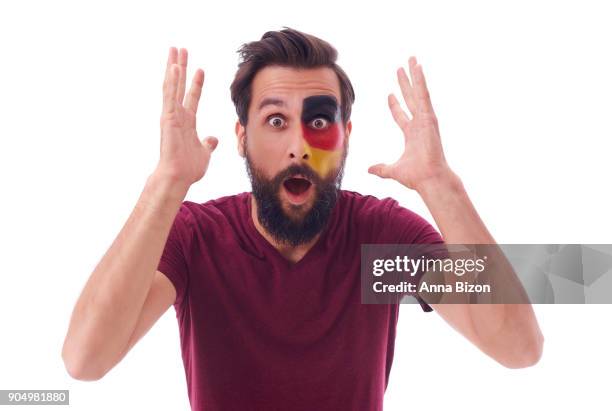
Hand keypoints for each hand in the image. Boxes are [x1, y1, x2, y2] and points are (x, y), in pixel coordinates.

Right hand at [154, 47, 217, 188]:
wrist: (178, 177)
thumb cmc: (188, 168)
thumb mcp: (204, 153)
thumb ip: (208, 144)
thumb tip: (213, 139)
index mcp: (187, 122)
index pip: (192, 97)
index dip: (196, 83)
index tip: (200, 69)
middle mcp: (177, 116)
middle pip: (179, 86)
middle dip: (181, 67)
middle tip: (181, 49)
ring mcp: (171, 116)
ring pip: (172, 86)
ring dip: (174, 67)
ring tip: (176, 49)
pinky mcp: (168, 118)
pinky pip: (170, 96)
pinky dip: (171, 82)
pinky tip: (173, 67)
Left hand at [368, 56, 453, 192]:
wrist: (430, 179)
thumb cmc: (416, 177)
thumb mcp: (393, 171)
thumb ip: (381, 169)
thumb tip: (369, 169)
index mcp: (412, 134)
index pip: (401, 115)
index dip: (395, 105)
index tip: (390, 94)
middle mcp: (420, 124)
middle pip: (410, 99)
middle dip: (405, 83)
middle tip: (401, 68)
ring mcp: (426, 120)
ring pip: (418, 92)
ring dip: (414, 76)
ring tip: (411, 60)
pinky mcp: (429, 118)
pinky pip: (423, 95)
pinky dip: (420, 81)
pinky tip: (418, 68)